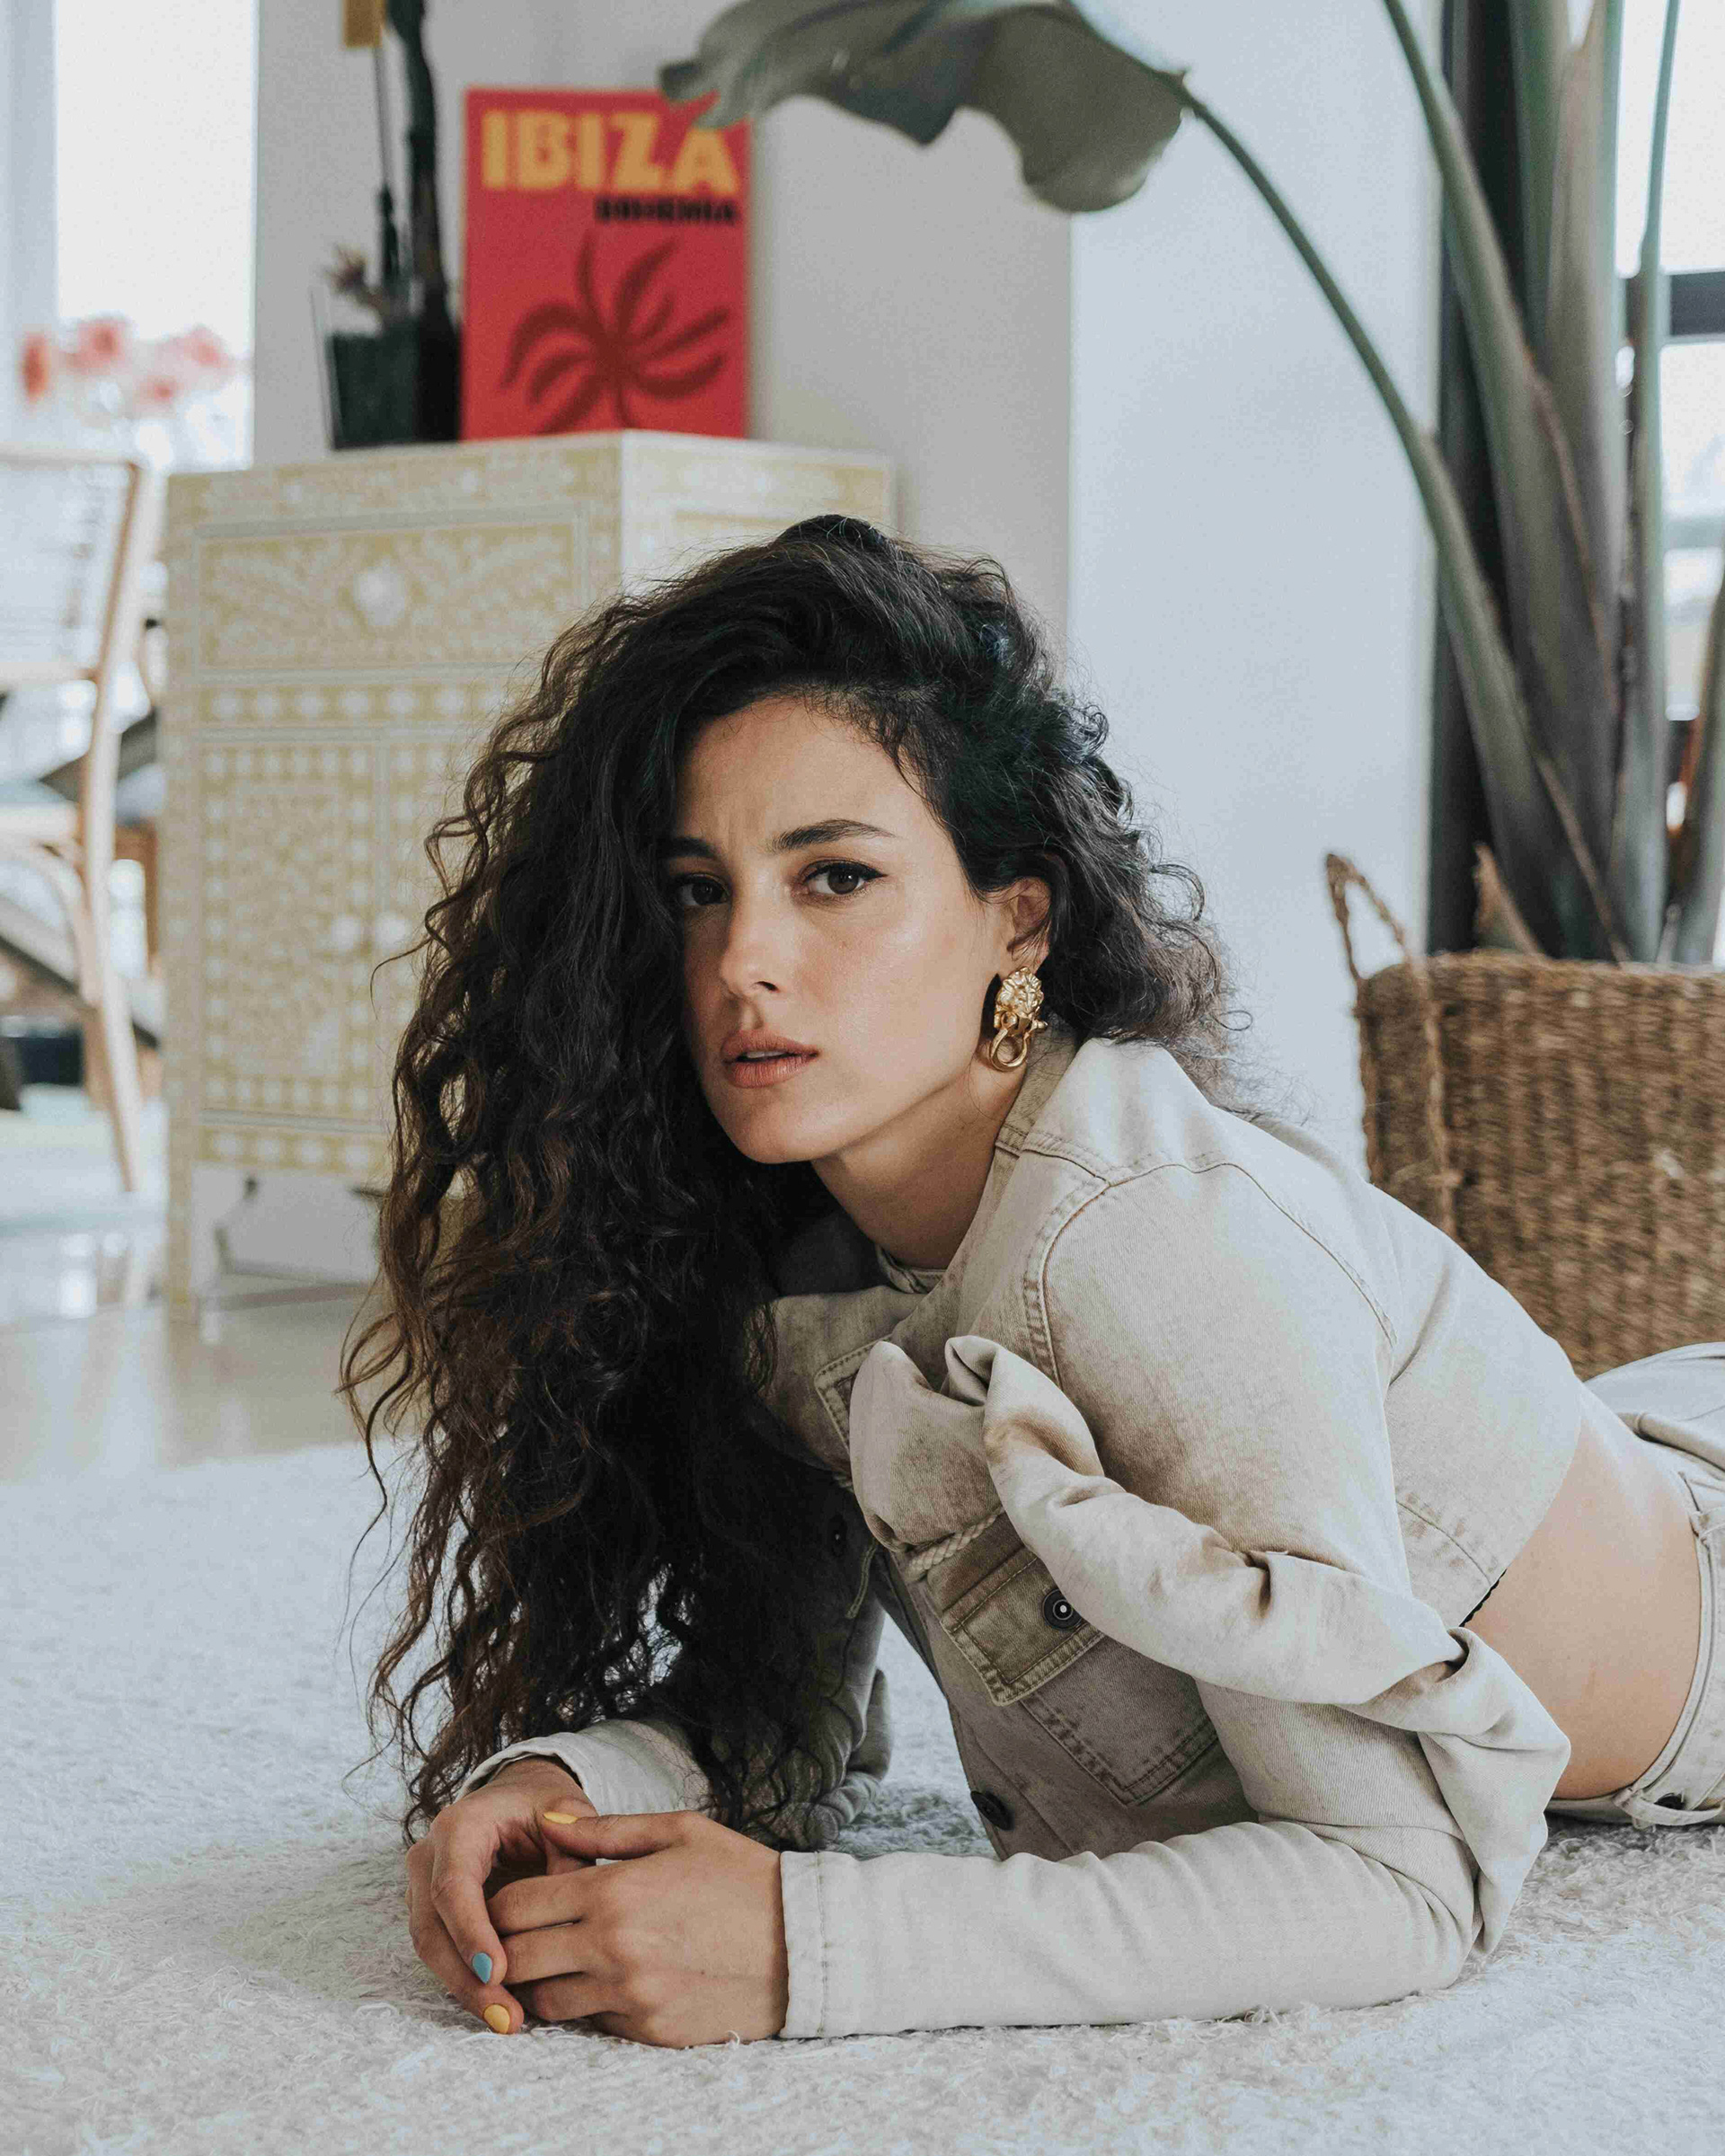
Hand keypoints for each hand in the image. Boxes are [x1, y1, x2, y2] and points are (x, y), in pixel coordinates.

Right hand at [404, 1758, 599, 2032]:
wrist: (520, 1795)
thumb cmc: (544, 1806)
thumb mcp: (566, 1815)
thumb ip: (571, 1855)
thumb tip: (570, 1908)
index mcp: (459, 1825)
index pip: (452, 1885)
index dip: (470, 1932)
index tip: (496, 1972)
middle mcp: (429, 1856)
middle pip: (432, 1925)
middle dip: (465, 1977)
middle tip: (506, 2016)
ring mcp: (422, 1886)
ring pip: (429, 1946)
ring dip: (464, 1988)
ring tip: (507, 2021)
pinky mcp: (431, 1911)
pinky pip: (440, 1951)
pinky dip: (465, 1981)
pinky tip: (500, 2006)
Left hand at [489, 1808, 789, 2046]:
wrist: (802, 1942)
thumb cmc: (741, 1875)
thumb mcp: (679, 1831)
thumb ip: (604, 1829)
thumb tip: (547, 1821)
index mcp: (614, 1892)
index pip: (515, 1907)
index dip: (497, 1906)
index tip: (506, 1902)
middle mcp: (613, 1948)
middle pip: (517, 1960)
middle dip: (508, 1949)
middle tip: (520, 1937)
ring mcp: (630, 1996)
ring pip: (545, 2004)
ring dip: (541, 1984)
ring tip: (560, 1961)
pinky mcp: (649, 2031)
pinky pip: (590, 2025)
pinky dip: (586, 2005)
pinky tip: (606, 1980)